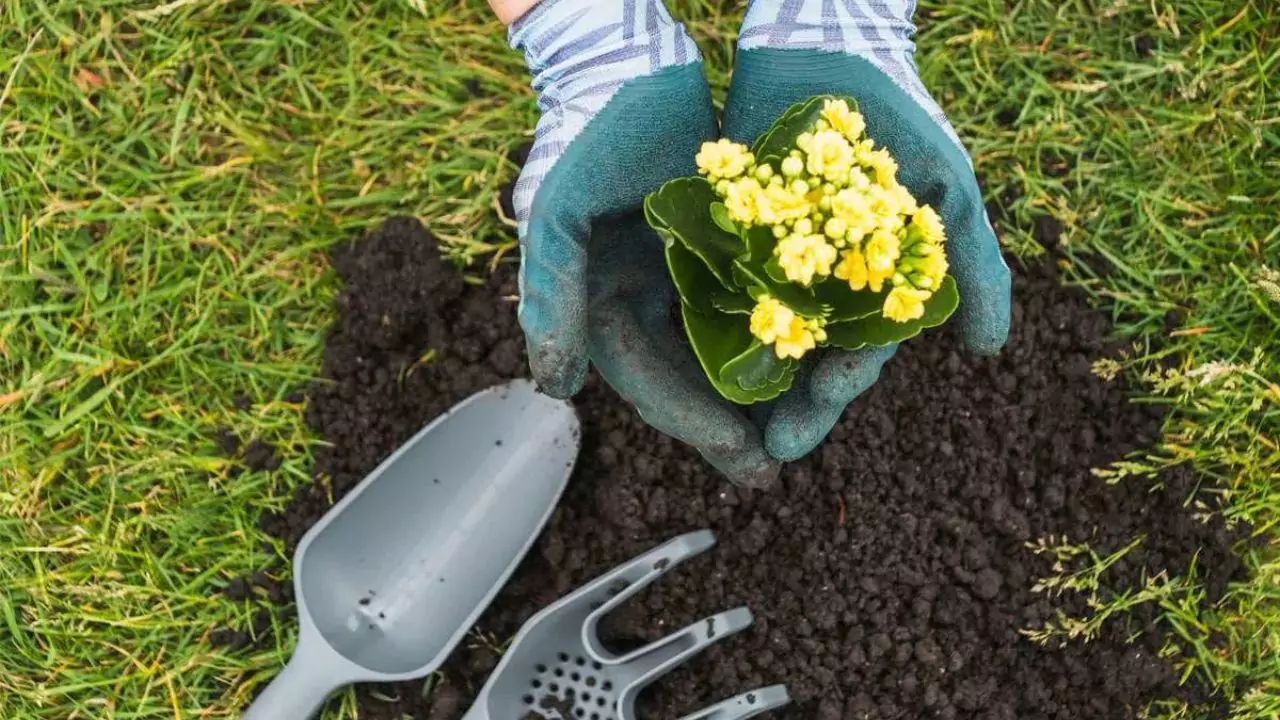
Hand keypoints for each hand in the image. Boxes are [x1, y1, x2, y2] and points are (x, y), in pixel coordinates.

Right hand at [508, 0, 779, 485]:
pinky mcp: (720, 245)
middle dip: (731, 426)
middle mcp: (644, 299)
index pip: (650, 381)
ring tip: (804, 426)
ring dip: (761, 388)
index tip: (744, 459)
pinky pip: (752, 300)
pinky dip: (779, 330)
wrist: (627, 63)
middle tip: (773, 469)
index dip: (695, 424)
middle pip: (692, 378)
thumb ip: (550, 294)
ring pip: (726, 348)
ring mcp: (683, 274)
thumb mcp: (557, 212)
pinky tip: (819, 354)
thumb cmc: (586, 134)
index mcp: (602, 304)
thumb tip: (553, 389)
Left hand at [722, 0, 1012, 461]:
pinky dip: (705, 325)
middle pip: (802, 360)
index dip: (837, 390)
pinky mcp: (730, 235)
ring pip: (757, 337)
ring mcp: (773, 262)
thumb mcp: (948, 193)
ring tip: (722, 425)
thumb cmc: (900, 121)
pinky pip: (715, 290)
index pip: (857, 355)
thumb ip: (970, 265)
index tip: (816, 416)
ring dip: (745, 384)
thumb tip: (993, 348)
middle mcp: (822, 283)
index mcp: (872, 285)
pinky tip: (682, 359)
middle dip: (789, 407)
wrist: (829, 49)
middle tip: (768, 451)